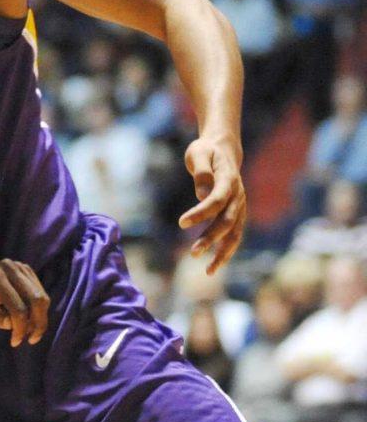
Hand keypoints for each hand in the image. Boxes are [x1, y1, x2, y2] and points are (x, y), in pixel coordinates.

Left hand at [0, 259, 49, 347]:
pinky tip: (28, 321)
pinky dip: (38, 310)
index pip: (19, 309)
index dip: (20, 329)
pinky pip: (41, 293)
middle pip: (36, 301)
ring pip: (42, 298)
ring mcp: (20, 266)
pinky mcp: (26, 270)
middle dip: (37, 324)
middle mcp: (10, 267)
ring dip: (39, 319)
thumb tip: (10, 322)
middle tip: (31, 340)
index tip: (15, 342)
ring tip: (29, 333)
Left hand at [179, 133, 245, 273]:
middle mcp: (238, 195)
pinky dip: (226, 251)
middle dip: (211, 238)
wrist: (223, 149)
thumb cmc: (206, 150)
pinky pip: (234, 235)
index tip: (181, 223)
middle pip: (226, 220)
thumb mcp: (198, 152)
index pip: (216, 199)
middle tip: (193, 253)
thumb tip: (203, 195)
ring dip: (223, 252)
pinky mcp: (237, 213)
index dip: (200, 213)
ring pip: (235, 233)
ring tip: (208, 272)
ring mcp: (240, 206)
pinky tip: (213, 267)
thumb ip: (201, 171)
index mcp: (228, 179)